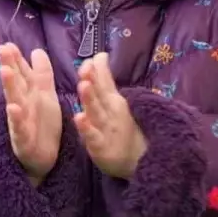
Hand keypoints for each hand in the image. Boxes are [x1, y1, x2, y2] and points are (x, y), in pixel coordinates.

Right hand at [0, 43, 62, 185]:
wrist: (43, 157)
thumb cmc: (42, 124)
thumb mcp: (45, 95)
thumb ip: (41, 74)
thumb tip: (36, 50)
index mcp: (29, 95)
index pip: (21, 73)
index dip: (15, 59)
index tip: (8, 43)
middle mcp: (22, 105)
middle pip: (15, 83)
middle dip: (10, 66)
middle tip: (4, 49)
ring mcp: (20, 123)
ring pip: (14, 102)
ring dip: (10, 87)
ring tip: (5, 71)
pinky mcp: (23, 140)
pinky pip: (19, 128)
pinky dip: (17, 119)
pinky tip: (13, 108)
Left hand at [74, 53, 147, 179]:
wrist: (138, 160)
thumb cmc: (122, 128)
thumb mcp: (114, 101)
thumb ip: (105, 79)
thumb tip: (99, 55)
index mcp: (113, 100)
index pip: (105, 81)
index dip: (99, 70)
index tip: (95, 56)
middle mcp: (110, 111)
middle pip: (100, 94)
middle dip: (93, 80)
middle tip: (86, 67)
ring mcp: (106, 129)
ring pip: (96, 112)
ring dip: (90, 99)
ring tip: (83, 85)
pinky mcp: (101, 147)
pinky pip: (92, 136)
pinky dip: (86, 128)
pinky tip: (79, 118)